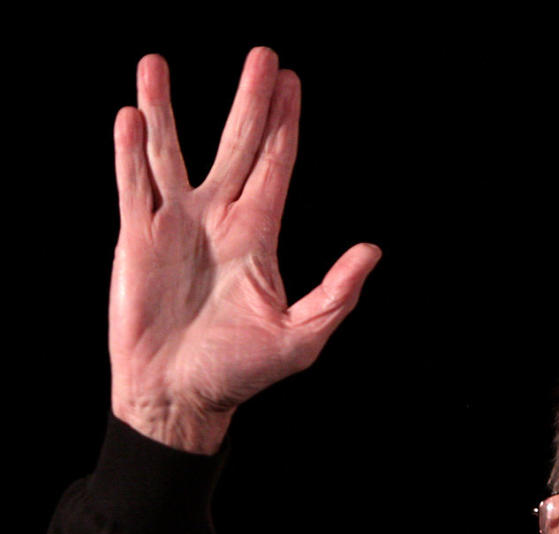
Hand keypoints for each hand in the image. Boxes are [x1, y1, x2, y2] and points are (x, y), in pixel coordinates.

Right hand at [109, 48, 379, 452]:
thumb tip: (373, 251)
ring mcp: (175, 227)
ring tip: (157, 64)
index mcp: (258, 237)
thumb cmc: (240, 372)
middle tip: (263, 56)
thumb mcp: (300, 337)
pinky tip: (130, 117)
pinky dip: (130, 154)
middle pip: (237, 148)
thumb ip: (336, 294)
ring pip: (171, 155)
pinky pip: (132, 188)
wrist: (180, 396)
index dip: (285, 127)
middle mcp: (218, 222)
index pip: (275, 168)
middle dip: (250, 104)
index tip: (292, 82)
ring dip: (166, 111)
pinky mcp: (136, 241)